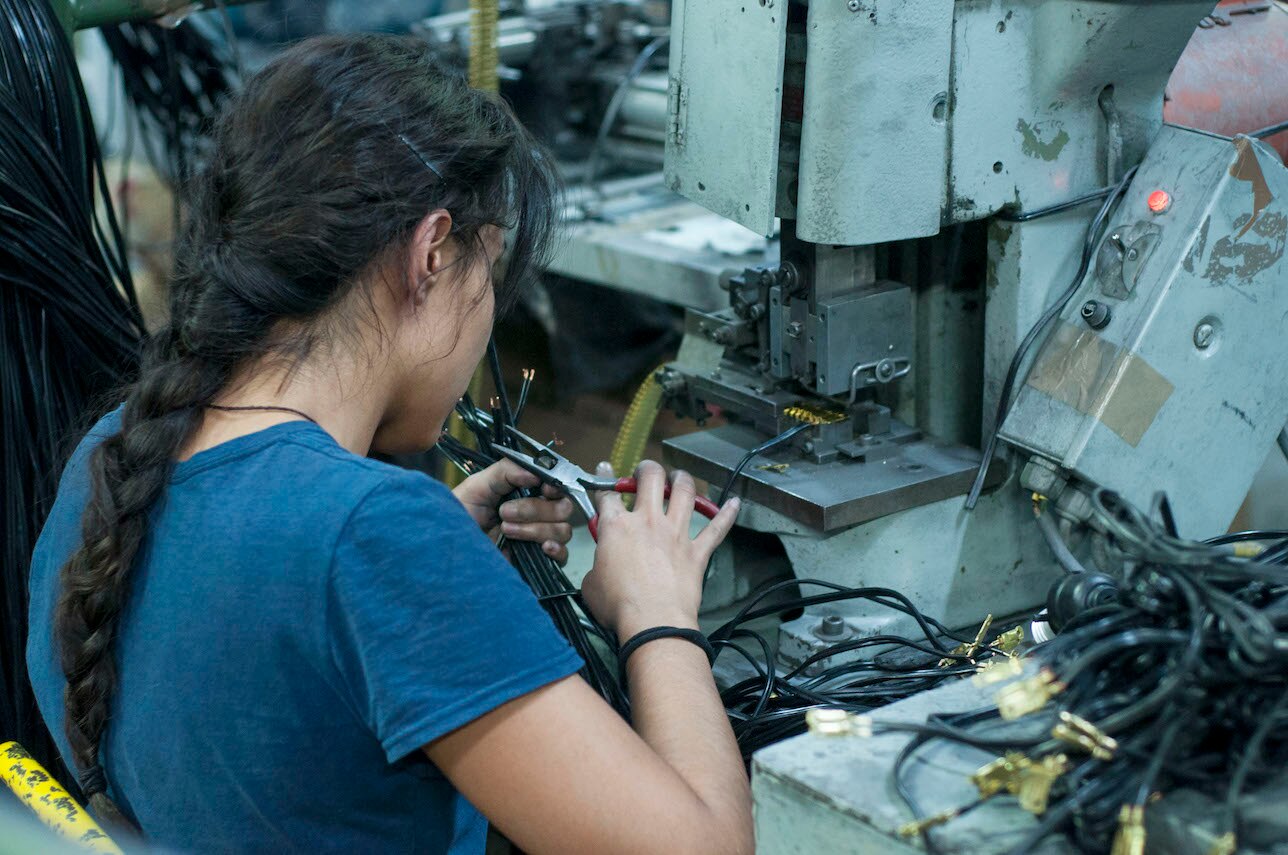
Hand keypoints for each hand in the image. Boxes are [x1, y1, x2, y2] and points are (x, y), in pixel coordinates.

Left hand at [453, 459, 575, 563]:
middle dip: (535, 509)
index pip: (558, 486)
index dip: (556, 486)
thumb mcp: (479, 484)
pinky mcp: (540, 560)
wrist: (450, 545)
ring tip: (505, 530)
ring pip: (562, 530)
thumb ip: (507, 471)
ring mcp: (540, 537)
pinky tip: (541, 548)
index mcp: (528, 491)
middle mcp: (539, 512)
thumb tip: (536, 474)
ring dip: (535, 529)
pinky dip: (556, 550)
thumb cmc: (462, 512)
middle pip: (563, 508)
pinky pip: (563, 555)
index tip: (544, 488)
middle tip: (504, 513)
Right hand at [580, 460, 738, 641]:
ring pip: (684, 493)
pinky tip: (735, 503)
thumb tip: (601, 568)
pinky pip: (716, 528)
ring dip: (682, 479)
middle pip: (650, 479)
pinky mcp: (696, 552)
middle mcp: (648, 522)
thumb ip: (597, 565)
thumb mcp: (590, 583)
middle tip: (645, 471)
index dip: (604, 481)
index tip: (604, 471)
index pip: (608, 496)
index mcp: (616, 527)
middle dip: (647, 469)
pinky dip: (726, 514)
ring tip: (679, 476)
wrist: (653, 622)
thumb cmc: (618, 606)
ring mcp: (675, 534)